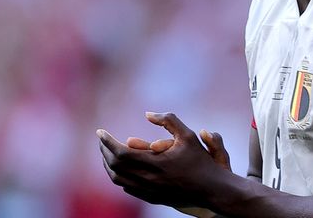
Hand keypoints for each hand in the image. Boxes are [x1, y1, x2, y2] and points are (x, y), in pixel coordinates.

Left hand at [98, 113, 225, 208]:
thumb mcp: (188, 135)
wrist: (211, 190)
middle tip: (102, 140)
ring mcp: (149, 191)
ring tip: (108, 153)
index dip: (107, 141)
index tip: (100, 131)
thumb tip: (148, 114)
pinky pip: (128, 188)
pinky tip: (122, 168)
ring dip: (109, 165)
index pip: (120, 152)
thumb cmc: (201, 161)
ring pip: (118, 180)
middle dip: (105, 151)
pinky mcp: (152, 198)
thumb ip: (169, 120)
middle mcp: (149, 179)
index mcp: (155, 163)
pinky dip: (120, 176)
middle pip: (115, 166)